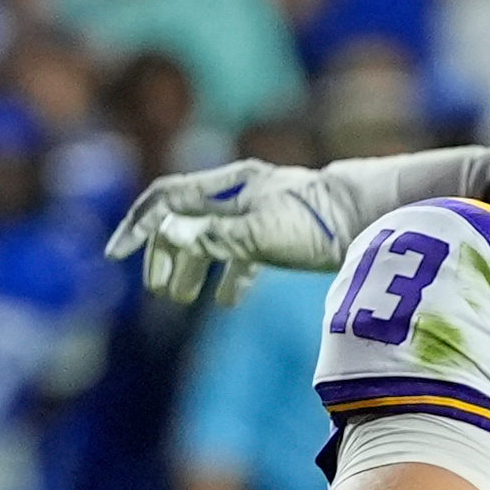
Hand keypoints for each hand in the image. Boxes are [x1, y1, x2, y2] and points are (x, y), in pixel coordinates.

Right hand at [105, 159, 356, 304]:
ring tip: (180, 299)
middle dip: (166, 255)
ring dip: (193, 268)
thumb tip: (168, 235)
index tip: (117, 256)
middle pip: (185, 222)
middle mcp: (241, 194)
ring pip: (213, 240)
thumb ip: (215, 237)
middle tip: (158, 290)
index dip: (139, 225)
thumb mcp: (261, 232)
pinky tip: (226, 303)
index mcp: (230, 186)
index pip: (167, 199)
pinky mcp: (282, 233)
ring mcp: (262, 213)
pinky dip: (231, 277)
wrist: (372, 216)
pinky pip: (245, 254)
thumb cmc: (318, 222)